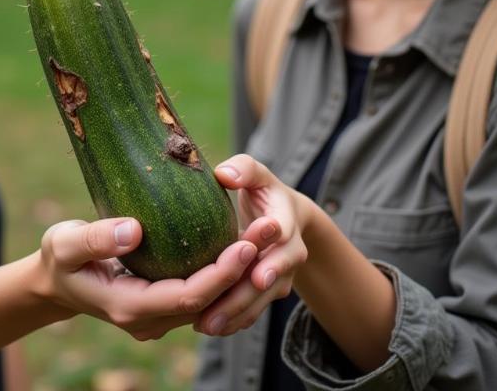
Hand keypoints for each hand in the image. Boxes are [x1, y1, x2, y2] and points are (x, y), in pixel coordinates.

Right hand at [37, 215, 279, 340]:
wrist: (57, 280)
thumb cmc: (60, 258)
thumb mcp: (66, 243)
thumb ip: (95, 238)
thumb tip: (134, 230)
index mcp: (129, 307)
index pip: (187, 298)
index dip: (219, 276)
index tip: (244, 246)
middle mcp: (150, 318)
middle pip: (208, 301)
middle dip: (242, 270)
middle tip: (269, 232)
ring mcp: (159, 313)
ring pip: (211, 298)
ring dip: (241, 270)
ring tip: (267, 233)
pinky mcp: (164, 299)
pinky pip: (202, 290)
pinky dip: (226, 270)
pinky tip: (244, 240)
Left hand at [194, 154, 309, 335]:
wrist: (284, 216)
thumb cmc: (262, 189)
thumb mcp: (257, 173)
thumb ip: (243, 169)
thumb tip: (224, 174)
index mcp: (286, 220)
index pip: (284, 239)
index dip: (272, 258)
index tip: (257, 272)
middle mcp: (289, 252)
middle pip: (273, 279)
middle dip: (248, 296)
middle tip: (222, 309)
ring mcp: (280, 274)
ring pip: (261, 300)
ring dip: (236, 314)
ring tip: (207, 325)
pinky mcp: (268, 290)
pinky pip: (254, 309)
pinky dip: (234, 320)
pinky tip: (208, 327)